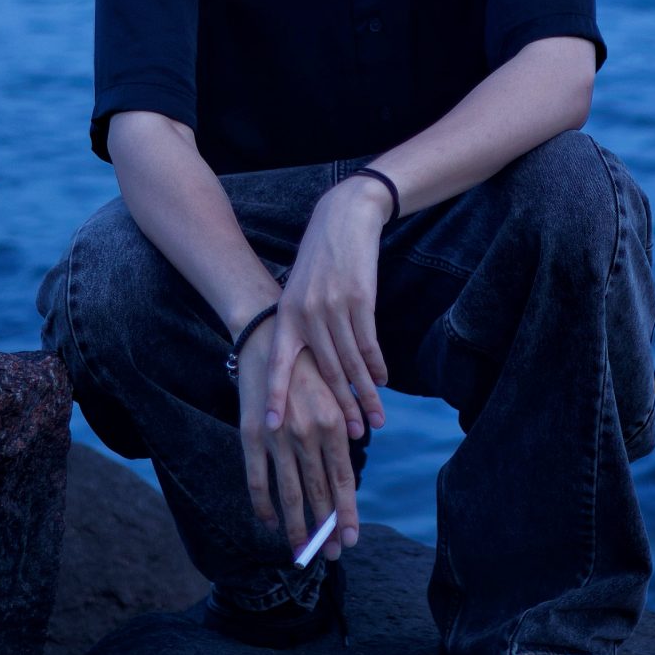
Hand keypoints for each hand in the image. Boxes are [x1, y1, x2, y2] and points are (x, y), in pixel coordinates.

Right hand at [236, 326, 358, 556]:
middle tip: (330, 554)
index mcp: (333, 424)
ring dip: (296, 526)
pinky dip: (264, 505)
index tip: (350, 539)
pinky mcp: (252, 436)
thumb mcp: (333, 396)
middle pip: (318, 493)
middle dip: (324, 528)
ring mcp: (278, 437)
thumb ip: (341, 433)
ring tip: (301, 550)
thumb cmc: (307, 370)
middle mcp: (308, 434)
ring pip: (289, 493)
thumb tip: (345, 477)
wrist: (267, 340)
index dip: (346, 513)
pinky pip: (258, 480)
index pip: (343, 480)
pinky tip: (269, 522)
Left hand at [265, 177, 389, 447]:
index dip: (274, 395)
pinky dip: (376, 366)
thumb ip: (300, 326)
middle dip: (341, 407)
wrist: (343, 217)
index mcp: (286, 315)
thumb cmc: (320, 259)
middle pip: (326, 372)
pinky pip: (369, 343)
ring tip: (376, 420)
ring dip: (366, 395)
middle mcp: (306, 314)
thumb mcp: (299, 290)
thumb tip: (308, 369)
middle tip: (353, 438)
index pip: (277, 363)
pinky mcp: (360, 299)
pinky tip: (382, 382)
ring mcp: (334, 307)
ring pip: (351, 363)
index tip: (272, 427)